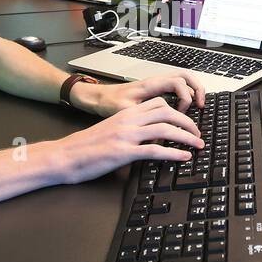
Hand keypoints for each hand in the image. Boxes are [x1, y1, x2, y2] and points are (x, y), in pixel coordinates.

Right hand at [52, 98, 204, 184]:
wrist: (63, 156)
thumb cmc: (84, 147)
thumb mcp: (110, 131)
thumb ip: (129, 130)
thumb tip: (149, 139)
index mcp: (125, 113)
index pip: (158, 103)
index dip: (177, 110)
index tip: (187, 121)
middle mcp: (128, 120)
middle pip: (167, 111)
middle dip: (187, 122)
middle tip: (197, 133)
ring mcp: (126, 136)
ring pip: (165, 128)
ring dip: (186, 137)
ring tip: (197, 145)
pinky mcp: (123, 153)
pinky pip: (155, 150)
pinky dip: (174, 153)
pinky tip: (184, 157)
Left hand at [73, 71, 206, 116]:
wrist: (97, 97)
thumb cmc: (108, 102)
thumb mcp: (123, 112)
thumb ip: (142, 121)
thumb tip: (158, 135)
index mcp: (150, 85)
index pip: (177, 83)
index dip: (185, 98)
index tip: (182, 114)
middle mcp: (155, 82)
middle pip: (185, 76)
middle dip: (198, 89)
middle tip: (202, 106)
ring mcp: (156, 85)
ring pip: (182, 80)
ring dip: (193, 90)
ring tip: (199, 106)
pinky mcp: (155, 91)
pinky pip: (176, 87)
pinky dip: (185, 94)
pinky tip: (185, 108)